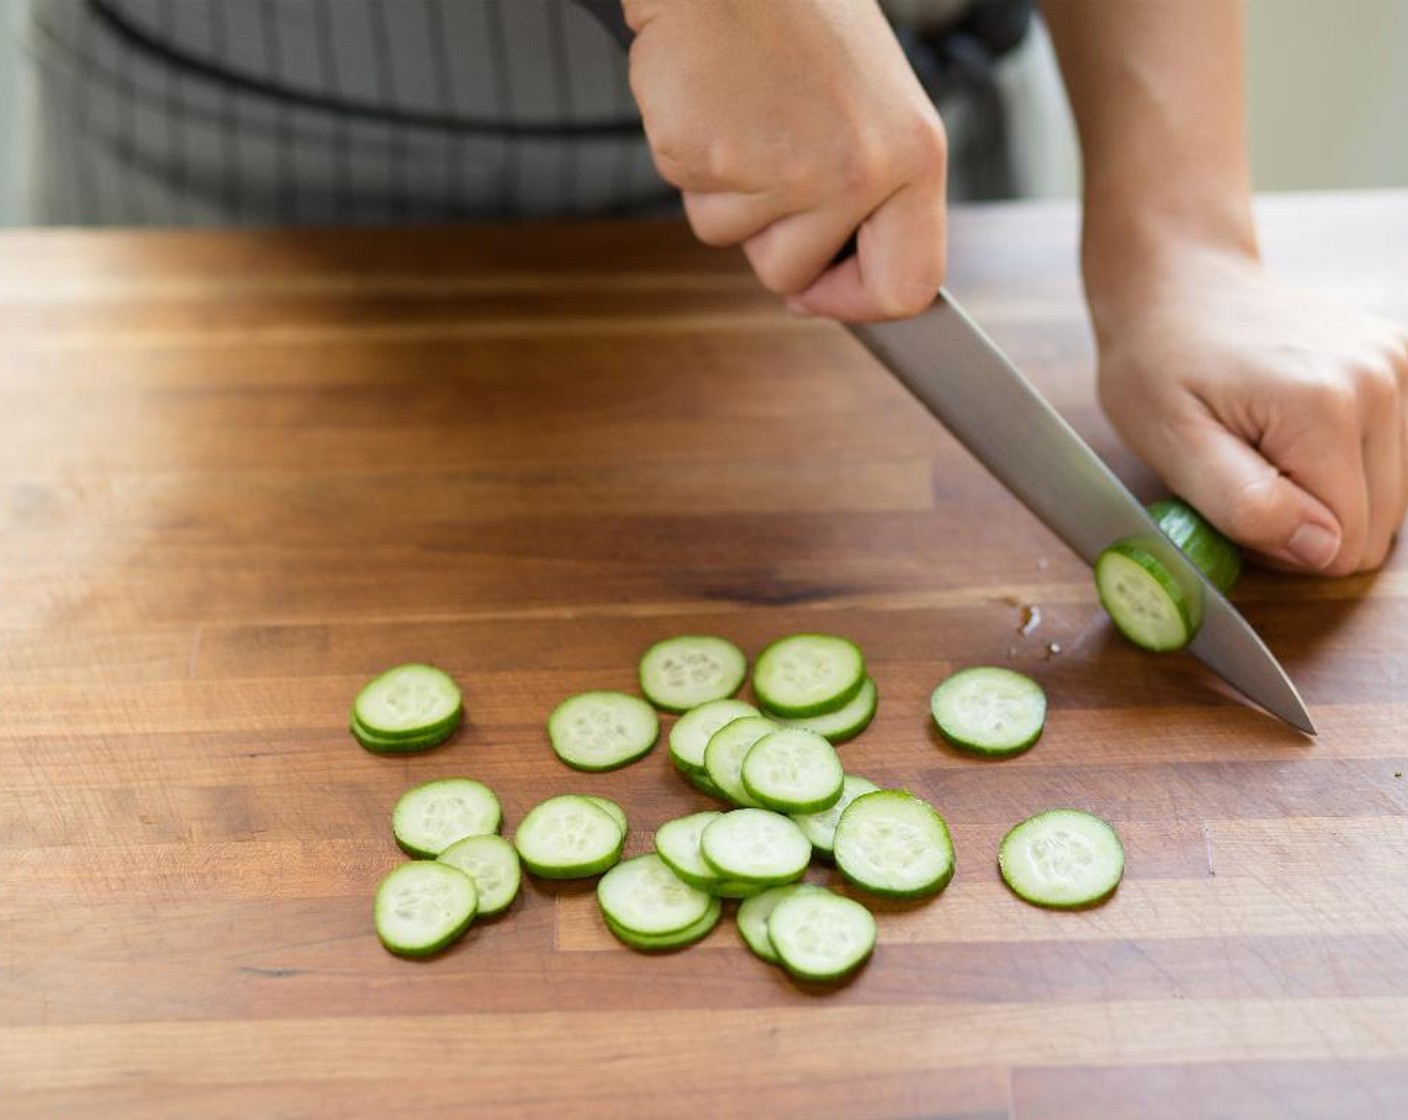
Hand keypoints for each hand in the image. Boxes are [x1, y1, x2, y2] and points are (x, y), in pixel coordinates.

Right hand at [622, 0, 946, 320]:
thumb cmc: (798, 20)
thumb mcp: (871, 108)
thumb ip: (867, 196)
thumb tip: (817, 290)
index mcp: (913, 156)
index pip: (908, 284)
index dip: (855, 301)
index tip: (821, 292)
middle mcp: (856, 171)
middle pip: (793, 273)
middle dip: (767, 234)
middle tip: (770, 151)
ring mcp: (781, 170)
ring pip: (731, 238)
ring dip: (725, 190)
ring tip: (744, 113)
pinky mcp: (711, 160)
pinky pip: (690, 197)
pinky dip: (691, 158)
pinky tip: (712, 101)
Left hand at [1093, 247, 1407, 574]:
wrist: (1178, 283)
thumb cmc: (1157, 363)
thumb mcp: (1171, 443)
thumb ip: (1244, 504)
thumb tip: (1321, 550)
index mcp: (1325, 406)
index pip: (1340, 544)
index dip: (1279, 544)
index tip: (1229, 501)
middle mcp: (1381, 382)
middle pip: (1374, 527)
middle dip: (1305, 526)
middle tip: (1241, 480)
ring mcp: (1398, 368)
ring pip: (1388, 500)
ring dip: (1324, 497)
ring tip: (1262, 454)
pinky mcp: (1400, 366)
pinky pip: (1388, 461)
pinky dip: (1342, 468)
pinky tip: (1291, 437)